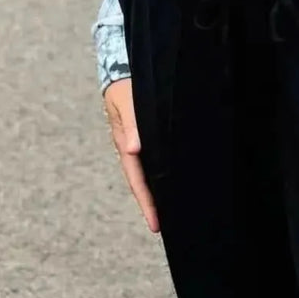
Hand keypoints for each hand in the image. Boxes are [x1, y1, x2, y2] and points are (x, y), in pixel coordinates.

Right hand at [103, 78, 159, 233]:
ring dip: (159, 191)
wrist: (123, 69)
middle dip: (153, 205)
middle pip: (144, 182)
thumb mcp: (127, 101)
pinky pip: (156, 159)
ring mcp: (139, 144)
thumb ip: (132, 123)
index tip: (156, 224)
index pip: (137, 179)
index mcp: (125, 144)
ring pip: (151, 173)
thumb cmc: (126, 85)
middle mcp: (132, 148)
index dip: (147, 202)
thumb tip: (133, 149)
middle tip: (165, 228)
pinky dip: (163, 173)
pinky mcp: (148, 136)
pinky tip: (175, 181)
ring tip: (174, 212)